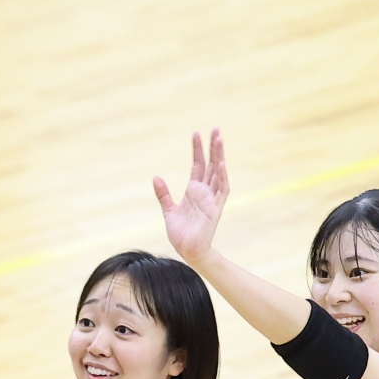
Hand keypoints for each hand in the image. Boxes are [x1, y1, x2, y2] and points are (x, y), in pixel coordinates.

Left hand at [152, 130, 229, 265]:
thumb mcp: (168, 210)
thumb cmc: (180, 233)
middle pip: (211, 165)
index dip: (197, 150)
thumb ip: (163, 193)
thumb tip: (156, 177)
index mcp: (194, 191)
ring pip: (218, 173)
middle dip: (213, 147)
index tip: (197, 134)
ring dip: (219, 156)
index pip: (198, 165)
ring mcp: (212, 199)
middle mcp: (205, 192)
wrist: (187, 250)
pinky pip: (222, 190)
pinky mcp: (215, 208)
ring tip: (219, 139)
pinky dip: (222, 177)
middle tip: (216, 129)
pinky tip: (221, 163)